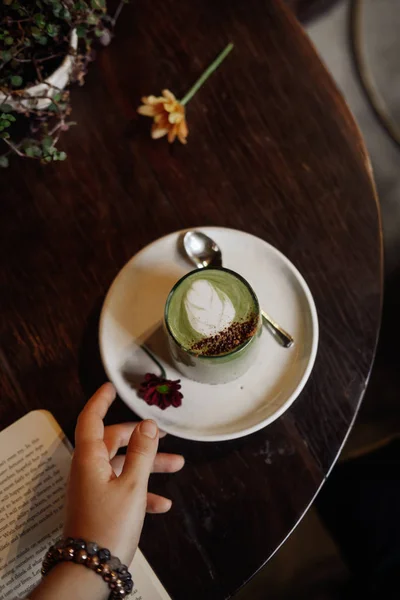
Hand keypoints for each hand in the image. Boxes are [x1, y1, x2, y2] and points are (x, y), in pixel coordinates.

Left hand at [63, 382, 183, 565]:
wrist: (91, 571)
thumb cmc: (109, 526)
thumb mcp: (132, 485)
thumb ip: (142, 452)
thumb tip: (147, 424)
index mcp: (90, 458)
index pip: (91, 419)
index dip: (101, 401)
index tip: (110, 387)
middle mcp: (89, 469)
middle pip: (113, 442)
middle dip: (140, 438)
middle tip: (162, 434)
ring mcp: (94, 488)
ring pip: (122, 465)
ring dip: (148, 465)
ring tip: (177, 465)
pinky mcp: (101, 505)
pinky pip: (123, 489)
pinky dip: (142, 492)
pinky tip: (162, 504)